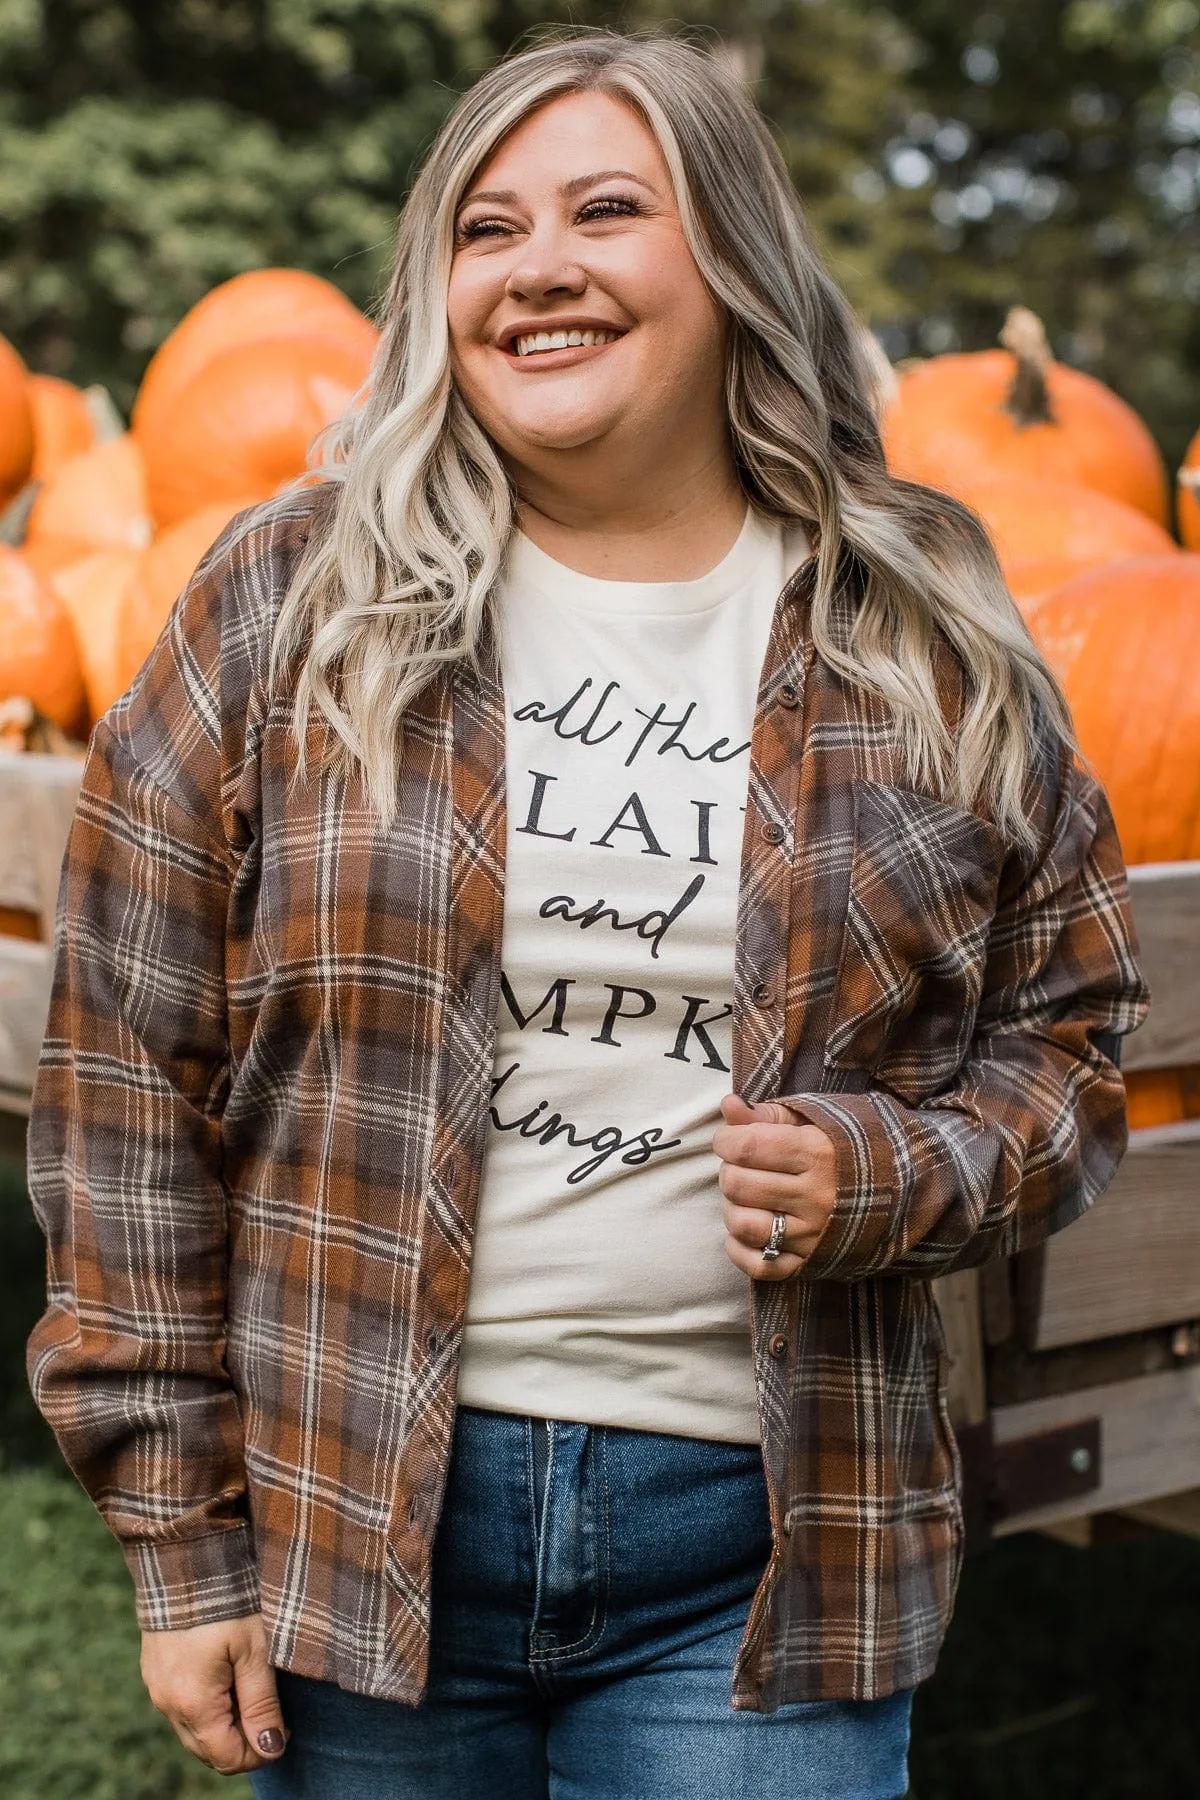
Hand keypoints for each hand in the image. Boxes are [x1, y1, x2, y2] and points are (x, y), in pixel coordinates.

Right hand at [140, 1611, 289, 1773]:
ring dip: (225, 1724)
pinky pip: (181, 1707)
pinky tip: (228, 1675)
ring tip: (251, 1686)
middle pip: (208, 1751)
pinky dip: (207, 1706)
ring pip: (194, 1730)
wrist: (186, 1555)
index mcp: (192, 1703)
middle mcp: (166, 1704)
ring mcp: (155, 1688)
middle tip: (273, 1711)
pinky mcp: (154, 1671)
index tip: (286, 1727)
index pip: (227, 1758)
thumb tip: (270, 1749)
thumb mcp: (256, 1650)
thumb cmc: (228, 1599)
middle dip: (243, 1742)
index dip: (261, 1751)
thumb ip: (262, 1704)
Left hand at [714, 1094, 837, 1280]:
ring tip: (745, 1196)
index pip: (746, 1147)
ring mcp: (813, 1235)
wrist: (902, 1186)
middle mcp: (816, 1197)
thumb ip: (767, 1113)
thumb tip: (728, 1105)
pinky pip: (758, 1265)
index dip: (725, 1139)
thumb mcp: (814, 1119)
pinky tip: (747, 1227)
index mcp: (818, 1153)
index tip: (730, 1138)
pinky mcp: (810, 1263)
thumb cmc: (849, 1145)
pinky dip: (739, 1249)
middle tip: (740, 1165)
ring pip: (743, 1225)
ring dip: (732, 1207)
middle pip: (739, 1185)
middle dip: (728, 1170)